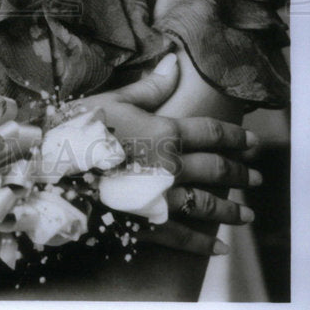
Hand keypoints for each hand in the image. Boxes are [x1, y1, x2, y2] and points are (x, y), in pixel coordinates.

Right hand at [81, 53, 259, 254]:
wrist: (52, 171)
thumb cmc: (80, 129)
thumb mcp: (113, 100)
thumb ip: (151, 85)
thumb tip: (175, 62)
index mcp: (165, 131)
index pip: (212, 132)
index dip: (236, 136)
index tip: (254, 142)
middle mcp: (172, 166)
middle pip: (218, 169)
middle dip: (240, 173)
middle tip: (257, 177)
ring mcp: (162, 197)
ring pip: (209, 204)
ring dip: (232, 209)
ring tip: (247, 214)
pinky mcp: (149, 224)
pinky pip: (185, 237)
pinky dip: (205, 243)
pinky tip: (219, 246)